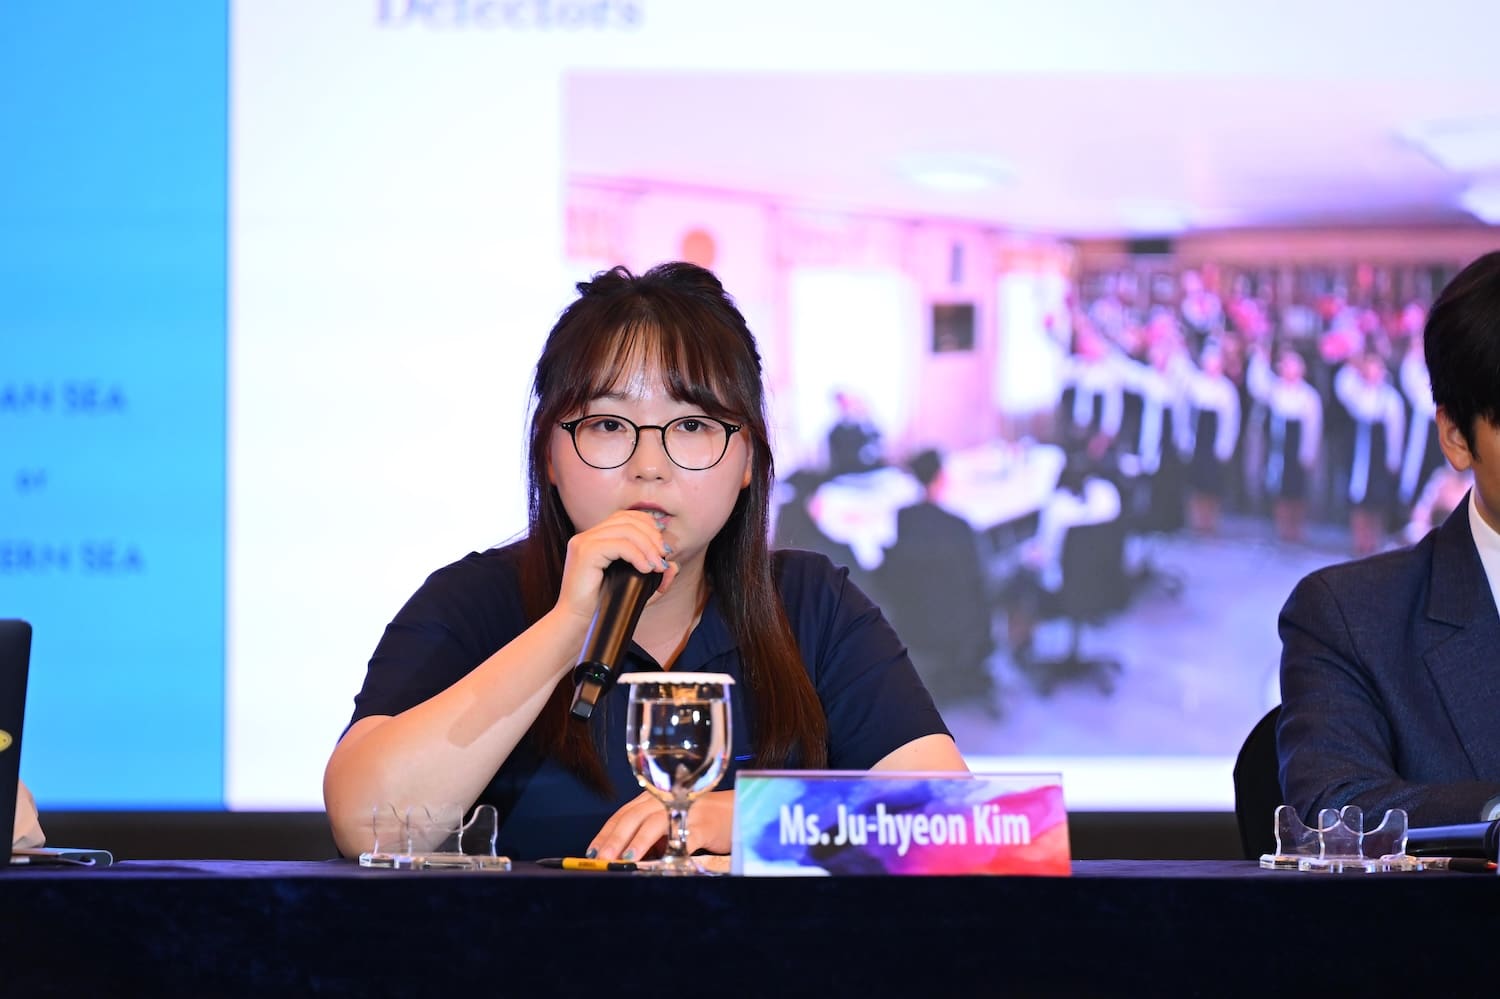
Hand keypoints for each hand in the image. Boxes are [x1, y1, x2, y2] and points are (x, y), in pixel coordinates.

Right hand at [556, 510, 677, 621]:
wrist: (577, 623)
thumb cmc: (603, 607)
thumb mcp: (635, 590)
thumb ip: (656, 578)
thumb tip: (674, 566)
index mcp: (595, 538)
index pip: (625, 516)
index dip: (648, 525)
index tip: (662, 547)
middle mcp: (587, 536)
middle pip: (628, 520)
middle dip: (652, 536)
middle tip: (664, 557)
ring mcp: (584, 542)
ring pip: (626, 530)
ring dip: (648, 546)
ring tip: (658, 565)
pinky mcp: (585, 552)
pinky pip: (619, 545)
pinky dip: (637, 555)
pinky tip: (646, 569)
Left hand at [588, 790, 734, 861]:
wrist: (735, 812)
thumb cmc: (696, 821)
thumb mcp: (667, 825)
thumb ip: (647, 839)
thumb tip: (621, 861)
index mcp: (652, 800)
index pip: (621, 816)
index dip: (604, 834)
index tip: (590, 853)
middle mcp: (665, 801)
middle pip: (633, 818)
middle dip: (614, 841)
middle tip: (600, 860)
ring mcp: (684, 812)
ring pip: (654, 825)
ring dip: (637, 844)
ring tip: (623, 860)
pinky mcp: (702, 826)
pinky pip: (684, 839)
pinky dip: (670, 851)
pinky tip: (660, 863)